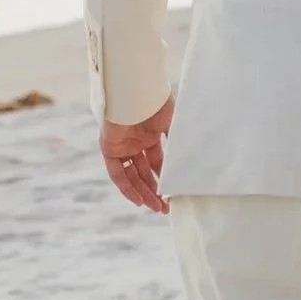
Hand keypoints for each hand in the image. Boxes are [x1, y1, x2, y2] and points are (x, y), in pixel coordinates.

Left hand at [101, 95, 174, 214]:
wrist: (137, 91)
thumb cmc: (157, 103)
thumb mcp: (173, 125)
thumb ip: (178, 144)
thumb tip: (191, 163)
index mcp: (150, 134)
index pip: (156, 162)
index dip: (165, 178)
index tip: (174, 193)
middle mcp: (135, 142)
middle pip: (143, 172)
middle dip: (154, 190)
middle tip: (165, 207)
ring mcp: (122, 145)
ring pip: (131, 175)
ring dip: (143, 192)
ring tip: (156, 208)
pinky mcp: (109, 148)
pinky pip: (117, 173)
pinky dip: (127, 187)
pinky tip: (139, 200)